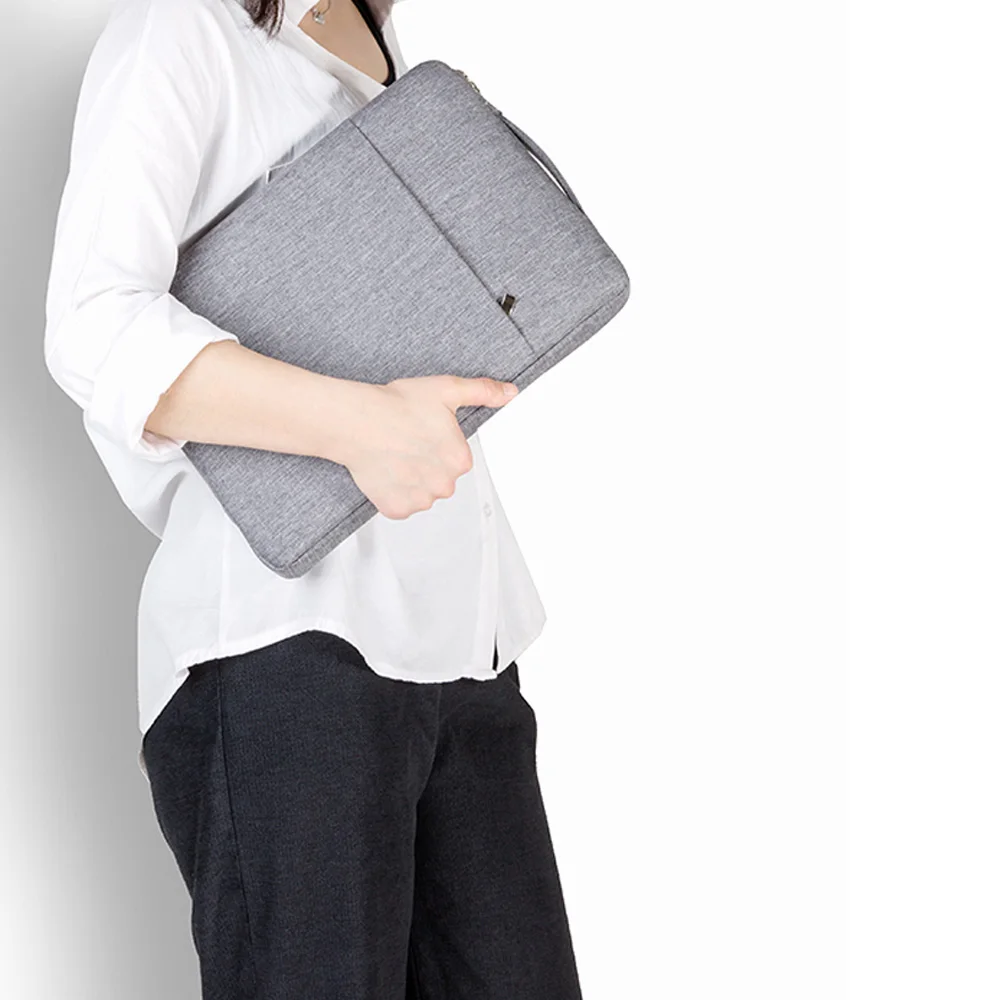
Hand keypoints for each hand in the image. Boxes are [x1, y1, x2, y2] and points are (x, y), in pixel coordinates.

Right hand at [341, 375, 518, 519]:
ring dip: (412, 479)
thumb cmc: (396, 406)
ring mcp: (420, 499)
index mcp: (459, 460)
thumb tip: (509, 393)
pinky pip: (402, 504)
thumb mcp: (447, 389)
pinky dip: (394, 492)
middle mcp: (443, 485)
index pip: (457, 458)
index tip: (424, 433)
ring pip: (422, 492)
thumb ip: (483, 392)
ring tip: (395, 455)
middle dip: (427, 464)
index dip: (440, 444)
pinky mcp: (397, 508)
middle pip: (441, 478)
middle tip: (408, 442)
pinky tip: (386, 471)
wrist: (357, 421)